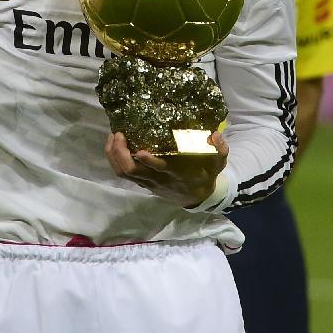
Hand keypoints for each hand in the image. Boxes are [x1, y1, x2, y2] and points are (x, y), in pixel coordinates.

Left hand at [105, 130, 228, 207]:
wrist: (197, 197)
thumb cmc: (205, 175)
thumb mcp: (217, 163)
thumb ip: (219, 150)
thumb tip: (215, 135)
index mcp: (175, 172)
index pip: (158, 169)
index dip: (147, 161)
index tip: (140, 149)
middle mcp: (157, 178)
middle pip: (132, 171)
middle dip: (121, 154)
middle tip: (118, 134)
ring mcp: (147, 181)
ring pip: (123, 172)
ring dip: (113, 155)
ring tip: (112, 136)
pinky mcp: (141, 181)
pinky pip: (122, 173)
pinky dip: (114, 158)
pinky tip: (113, 143)